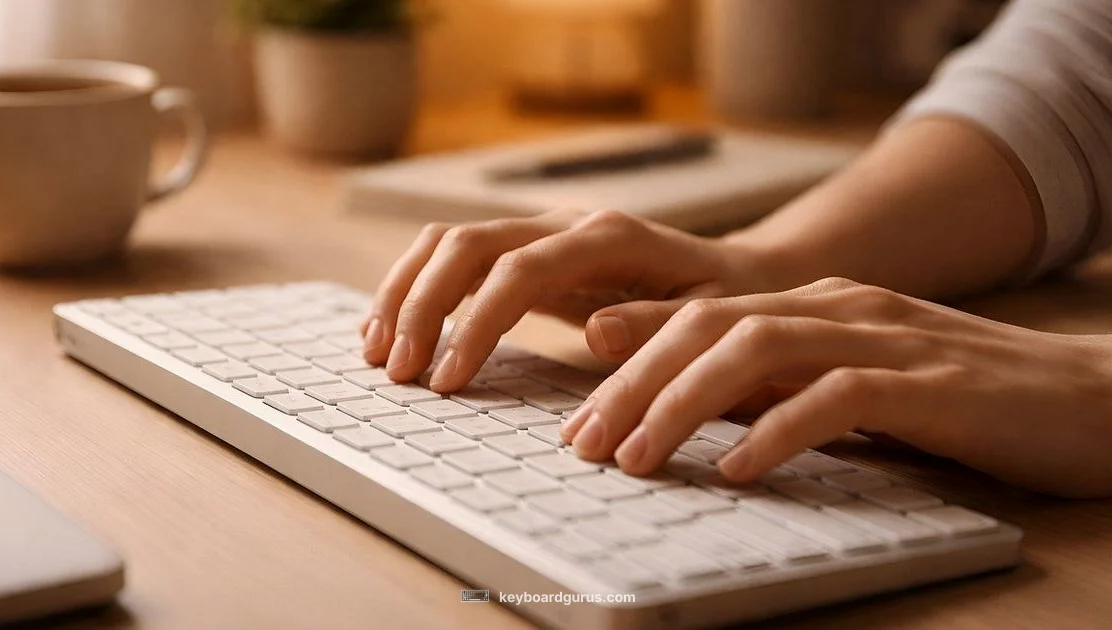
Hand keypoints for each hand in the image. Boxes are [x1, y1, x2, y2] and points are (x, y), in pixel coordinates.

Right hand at [361, 210, 760, 389]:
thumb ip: (655, 326)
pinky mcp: (527, 252)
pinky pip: (456, 259)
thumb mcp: (707, 321)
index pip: (518, 270)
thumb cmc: (724, 305)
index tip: (448, 381)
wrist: (734, 276)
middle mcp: (565, 223)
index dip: (474, 323)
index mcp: (608, 237)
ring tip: (376, 353)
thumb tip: (593, 331)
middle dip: (421, 306)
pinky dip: (418, 290)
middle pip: (466, 244)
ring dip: (405, 292)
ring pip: (448, 242)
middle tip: (398, 372)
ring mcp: (541, 232)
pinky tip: (396, 332)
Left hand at [561, 277, 1111, 497]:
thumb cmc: (971, 400)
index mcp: (820, 305)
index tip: (579, 408)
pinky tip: (740, 468)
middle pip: (710, 326)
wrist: (1099, 396)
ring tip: (635, 456)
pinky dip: (780, 429)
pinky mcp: (932, 382)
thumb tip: (706, 422)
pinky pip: (839, 397)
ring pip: (758, 350)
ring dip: (684, 403)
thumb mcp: (860, 388)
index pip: (703, 314)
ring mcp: (888, 338)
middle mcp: (843, 307)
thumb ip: (790, 390)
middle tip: (583, 440)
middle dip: (635, 382)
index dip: (632, 355)